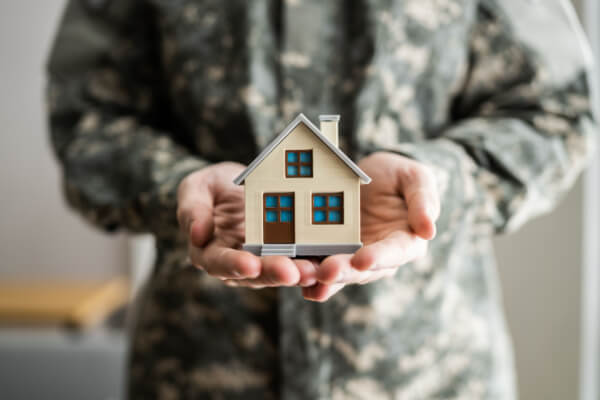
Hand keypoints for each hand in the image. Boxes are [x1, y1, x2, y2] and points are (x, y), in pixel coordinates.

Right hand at [177, 162, 317, 287]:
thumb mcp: (195, 188)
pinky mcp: (286, 253)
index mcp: (211, 252)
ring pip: (280, 271)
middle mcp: (239, 263)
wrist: (237, 185)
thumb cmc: (211, 187)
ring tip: (312, 271)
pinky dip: (311, 261)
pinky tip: (325, 261)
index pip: (219, 263)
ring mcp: (264, 260)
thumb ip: (192, 209)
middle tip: (291, 273)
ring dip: (297, 273)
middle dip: (274, 273)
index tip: (249, 265)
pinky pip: (299, 258)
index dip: (234, 265)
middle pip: (255, 273)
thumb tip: (197, 235)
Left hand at [302, 152, 439, 301]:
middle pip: (362, 270)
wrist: (373, 176)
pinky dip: (306, 274)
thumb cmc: (399, 176)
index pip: (395, 252)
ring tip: (303, 277)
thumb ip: (423, 201)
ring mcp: (354, 257)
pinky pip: (319, 266)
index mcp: (406, 241)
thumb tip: (429, 230)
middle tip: (325, 271)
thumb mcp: (415, 178)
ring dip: (320, 278)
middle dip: (343, 272)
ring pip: (338, 273)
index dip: (380, 257)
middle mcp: (380, 257)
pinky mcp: (332, 253)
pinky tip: (291, 276)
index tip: (363, 259)